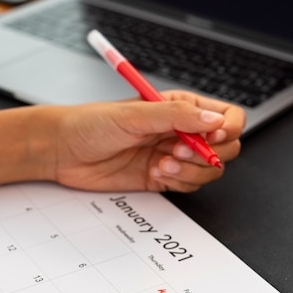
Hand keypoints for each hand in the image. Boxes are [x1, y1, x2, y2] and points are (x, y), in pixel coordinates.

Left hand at [53, 91, 245, 192]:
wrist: (64, 151)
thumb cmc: (92, 123)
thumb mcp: (136, 114)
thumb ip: (178, 116)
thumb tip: (215, 121)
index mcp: (182, 107)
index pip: (227, 117)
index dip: (228, 129)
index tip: (212, 138)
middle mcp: (182, 131)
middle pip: (226, 147)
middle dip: (208, 154)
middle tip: (178, 150)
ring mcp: (174, 155)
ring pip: (209, 171)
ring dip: (190, 171)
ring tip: (162, 163)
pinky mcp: (163, 177)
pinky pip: (189, 185)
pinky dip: (178, 182)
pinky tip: (156, 172)